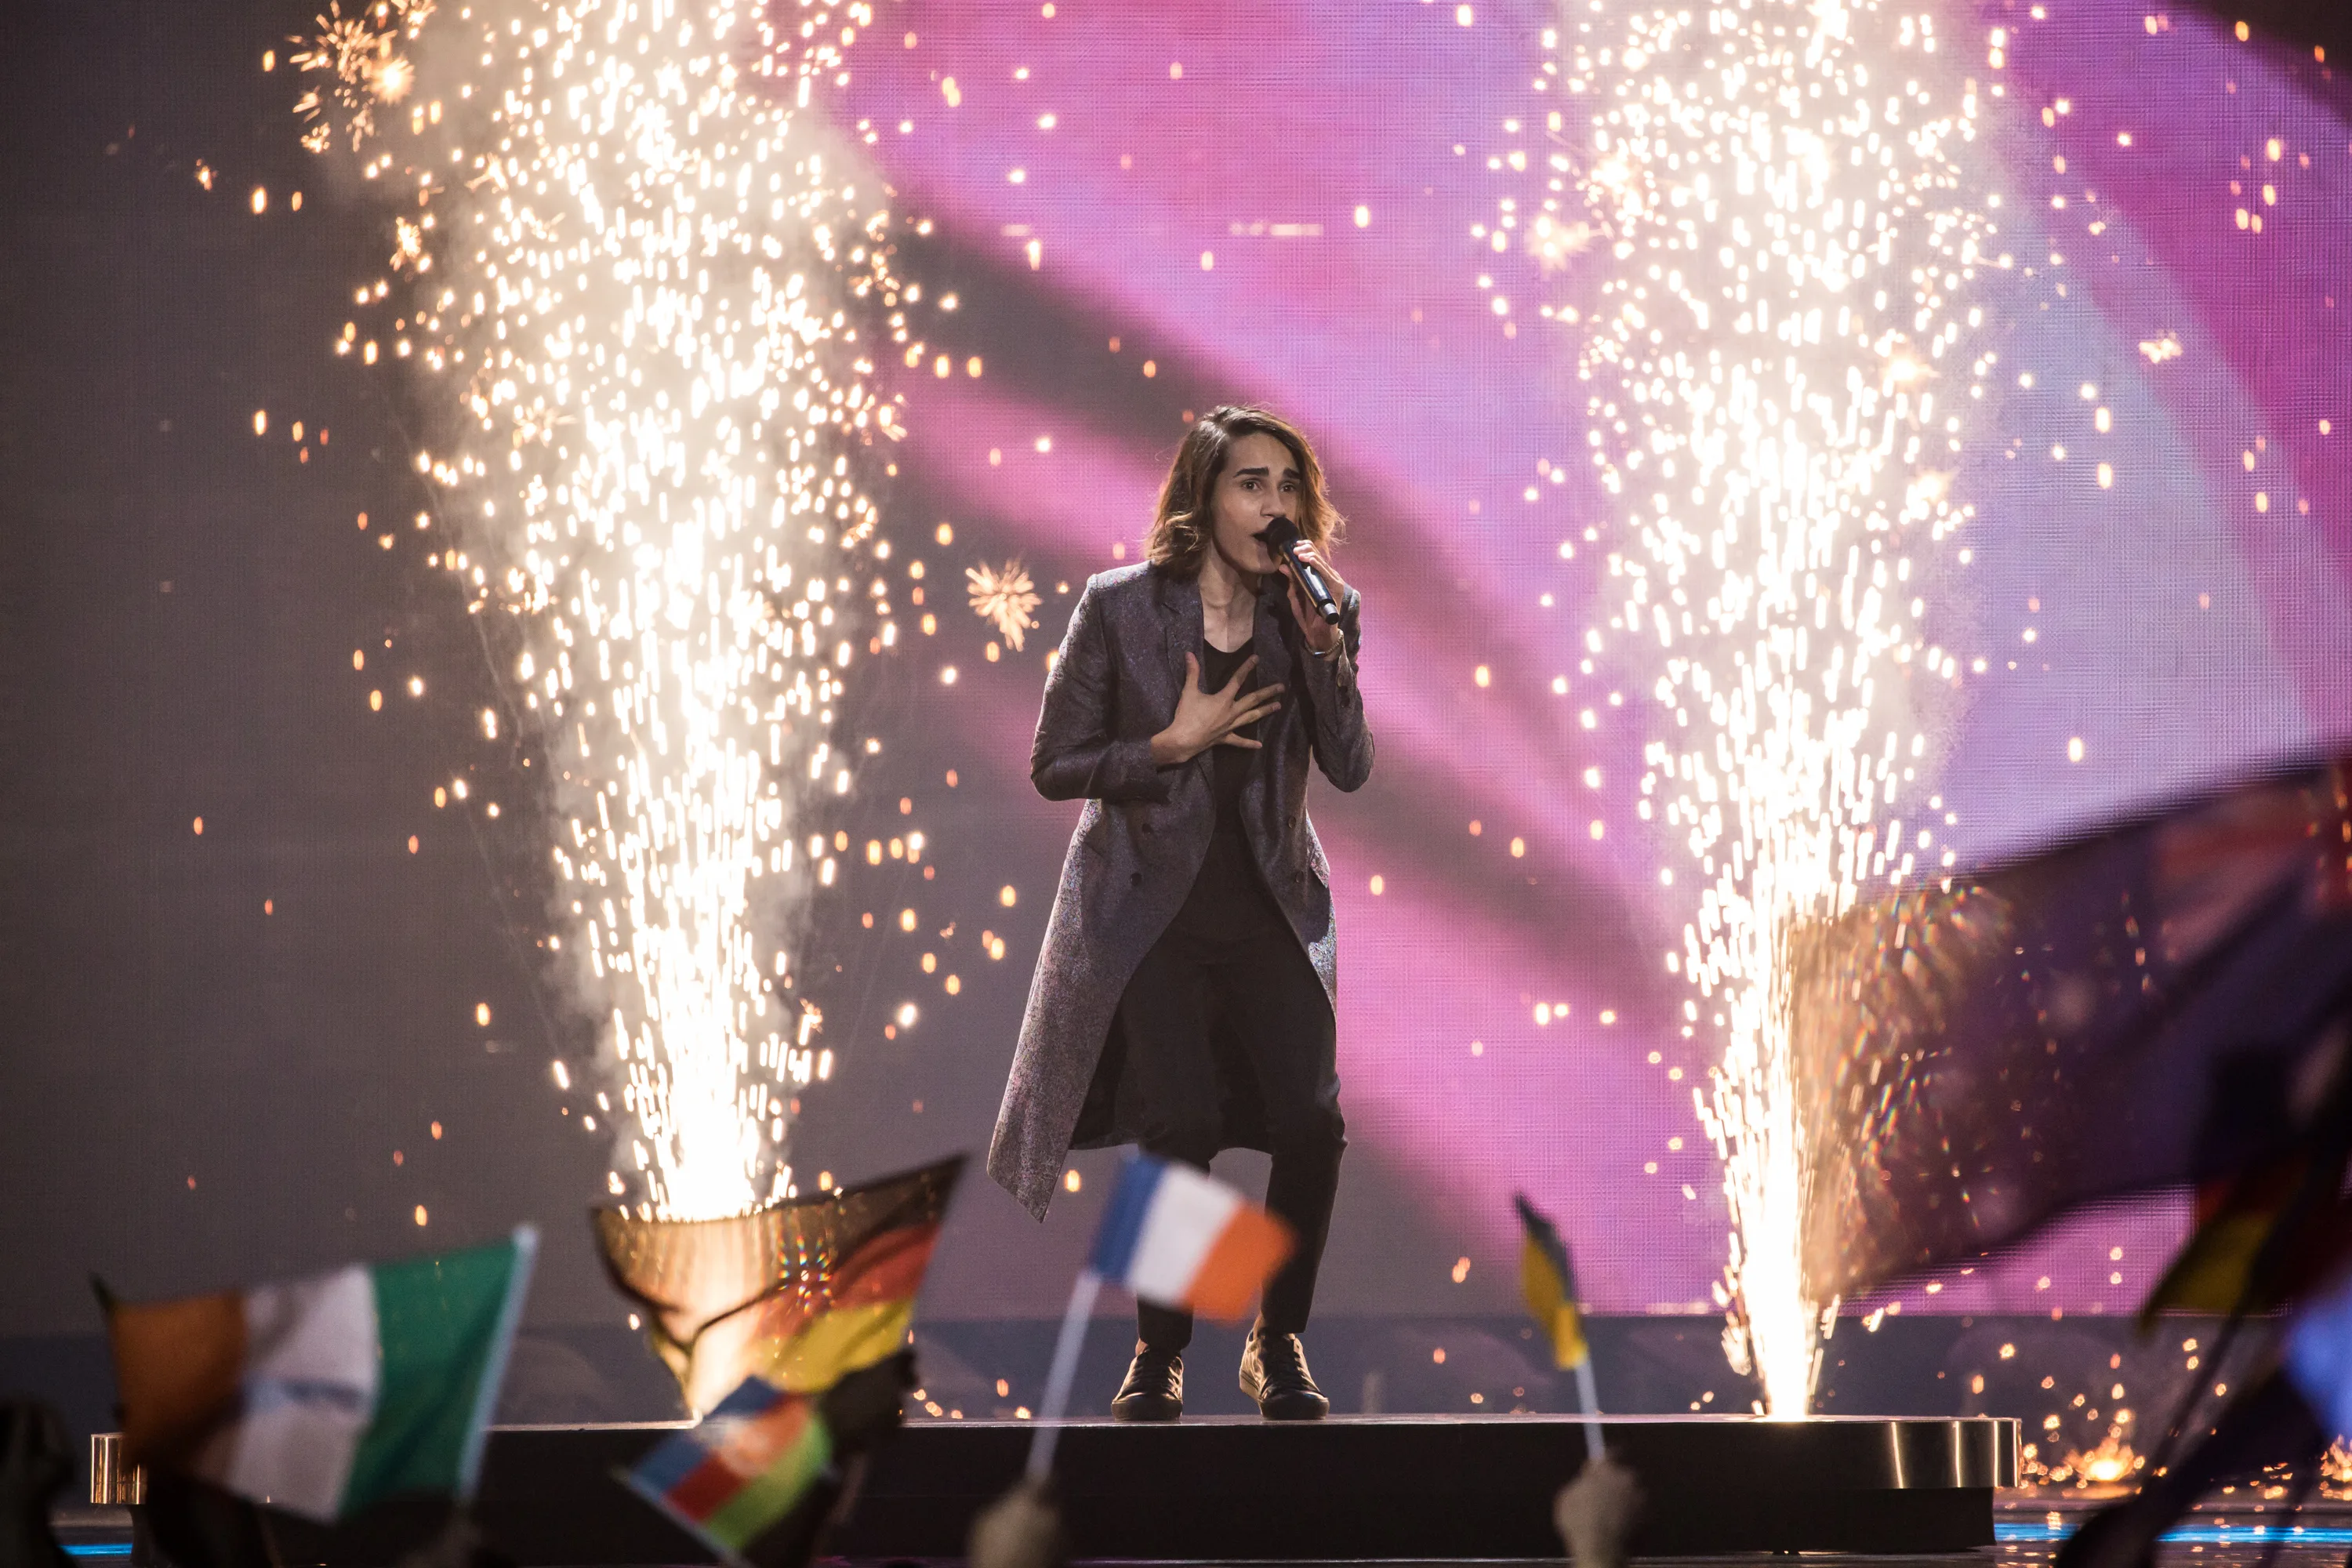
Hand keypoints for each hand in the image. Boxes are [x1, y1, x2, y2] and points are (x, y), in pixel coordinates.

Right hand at [1150, 653, 1283, 765]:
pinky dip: (1249, 743)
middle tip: (1281, 687)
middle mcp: (1231, 712)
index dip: (1246, 668)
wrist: (1182, 741)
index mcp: (1223, 700)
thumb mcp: (1188, 692)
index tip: (1256, 659)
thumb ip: (1192, 673)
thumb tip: (1189, 654)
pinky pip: (1239, 741)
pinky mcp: (1225, 738)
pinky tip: (1259, 745)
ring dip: (1265, 711)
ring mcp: (1230, 726)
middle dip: (1268, 693)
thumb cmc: (1186, 716)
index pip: (1237, 680)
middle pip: (1253, 700)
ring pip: (1251, 717)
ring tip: (1278, 706)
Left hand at [1274, 542, 1349, 654]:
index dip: (1303, 548)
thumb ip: (1291, 581)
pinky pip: (1327, 574)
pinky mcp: (1336, 588)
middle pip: (1317, 556)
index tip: (1292, 547)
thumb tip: (1283, 566)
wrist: (1316, 631)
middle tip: (1294, 549)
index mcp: (1318, 576)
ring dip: (1309, 555)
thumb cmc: (1307, 614)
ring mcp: (1333, 581)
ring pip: (1321, 562)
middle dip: (1305, 549)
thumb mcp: (1295, 595)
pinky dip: (1318, 566)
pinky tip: (1310, 561)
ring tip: (1299, 554)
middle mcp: (1327, 576)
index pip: (1312, 556)